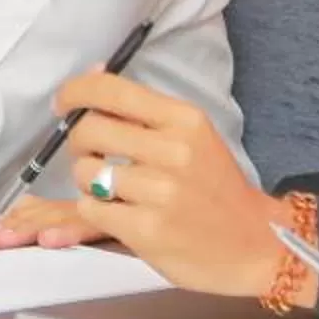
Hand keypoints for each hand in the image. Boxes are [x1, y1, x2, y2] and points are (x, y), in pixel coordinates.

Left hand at [0, 73, 285, 296]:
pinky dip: (97, 210)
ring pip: (85, 171)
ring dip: (88, 181)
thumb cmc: (216, 188)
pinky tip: (122, 214)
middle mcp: (174, 151)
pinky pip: (91, 208)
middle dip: (79, 143)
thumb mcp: (192, 137)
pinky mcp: (147, 229)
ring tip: (114, 191)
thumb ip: (142, 110)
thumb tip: (92, 72)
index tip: (62, 103)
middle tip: (93, 155)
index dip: (75, 92)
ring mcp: (160, 192)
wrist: (256, 245)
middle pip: (89, 130)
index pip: (112, 90)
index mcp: (184, 120)